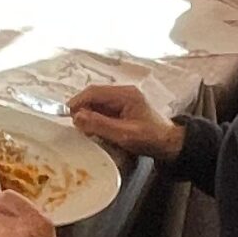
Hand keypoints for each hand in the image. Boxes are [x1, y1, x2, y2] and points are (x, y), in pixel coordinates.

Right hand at [67, 83, 183, 159]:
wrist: (170, 144)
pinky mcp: (122, 107)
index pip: (94, 92)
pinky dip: (95, 117)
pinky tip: (95, 129)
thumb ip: (100, 125)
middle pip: (93, 95)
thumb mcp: (125, 135)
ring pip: (96, 102)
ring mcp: (123, 99)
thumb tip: (77, 117)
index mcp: (126, 94)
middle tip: (76, 126)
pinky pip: (102, 108)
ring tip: (85, 129)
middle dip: (81, 109)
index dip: (78, 102)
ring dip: (87, 114)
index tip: (67, 116)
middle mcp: (123, 92)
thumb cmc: (151, 139)